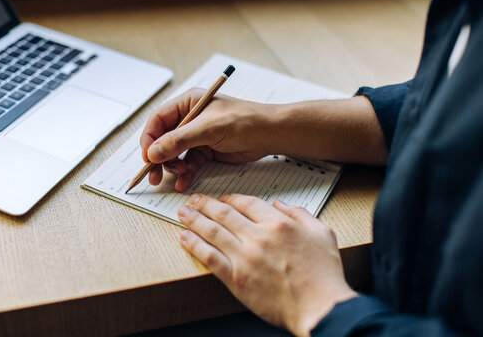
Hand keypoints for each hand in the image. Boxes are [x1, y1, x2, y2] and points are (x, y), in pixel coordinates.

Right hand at [140, 88, 275, 191]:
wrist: (270, 134)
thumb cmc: (244, 121)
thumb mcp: (208, 129)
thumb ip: (179, 140)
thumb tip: (153, 152)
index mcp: (187, 103)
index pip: (158, 120)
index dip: (149, 139)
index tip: (147, 158)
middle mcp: (189, 118)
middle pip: (162, 139)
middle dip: (158, 158)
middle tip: (153, 175)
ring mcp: (197, 136)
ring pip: (173, 154)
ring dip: (172, 167)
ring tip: (178, 175)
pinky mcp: (205, 151)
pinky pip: (188, 163)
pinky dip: (184, 174)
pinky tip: (184, 182)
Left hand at [178, 193, 356, 335]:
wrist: (320, 308)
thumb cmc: (324, 274)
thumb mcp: (322, 233)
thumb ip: (300, 214)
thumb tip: (280, 203)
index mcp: (279, 224)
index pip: (246, 203)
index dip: (230, 198)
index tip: (221, 198)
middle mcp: (258, 237)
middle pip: (224, 213)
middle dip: (204, 204)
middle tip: (193, 199)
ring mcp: (245, 258)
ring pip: (212, 231)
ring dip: (194, 219)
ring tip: (182, 213)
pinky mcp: (236, 279)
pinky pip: (209, 257)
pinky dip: (194, 245)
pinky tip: (185, 237)